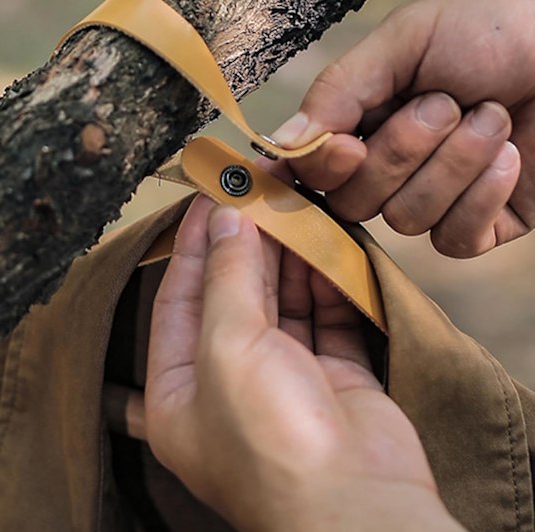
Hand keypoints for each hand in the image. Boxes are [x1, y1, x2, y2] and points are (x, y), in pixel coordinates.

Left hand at [144, 194, 435, 531]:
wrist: (358, 510)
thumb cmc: (270, 441)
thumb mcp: (228, 348)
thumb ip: (226, 279)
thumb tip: (224, 221)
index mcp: (179, 393)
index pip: (176, 300)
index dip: (192, 244)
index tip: (209, 194)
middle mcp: (227, 389)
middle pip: (230, 298)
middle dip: (244, 243)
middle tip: (258, 189)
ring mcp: (283, 384)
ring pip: (280, 305)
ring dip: (286, 258)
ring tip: (292, 205)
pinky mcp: (332, 382)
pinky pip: (324, 320)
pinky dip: (324, 285)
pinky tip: (325, 246)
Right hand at [273, 0, 534, 257]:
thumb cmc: (497, 30)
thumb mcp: (408, 41)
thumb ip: (339, 91)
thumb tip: (280, 146)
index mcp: (365, 127)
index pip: (318, 174)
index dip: (326, 170)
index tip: (349, 147)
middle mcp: (391, 171)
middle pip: (356, 203)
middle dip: (403, 153)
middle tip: (447, 105)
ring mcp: (433, 204)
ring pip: (405, 221)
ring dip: (453, 165)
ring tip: (493, 117)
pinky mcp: (476, 229)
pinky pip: (452, 241)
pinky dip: (481, 198)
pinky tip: (510, 158)